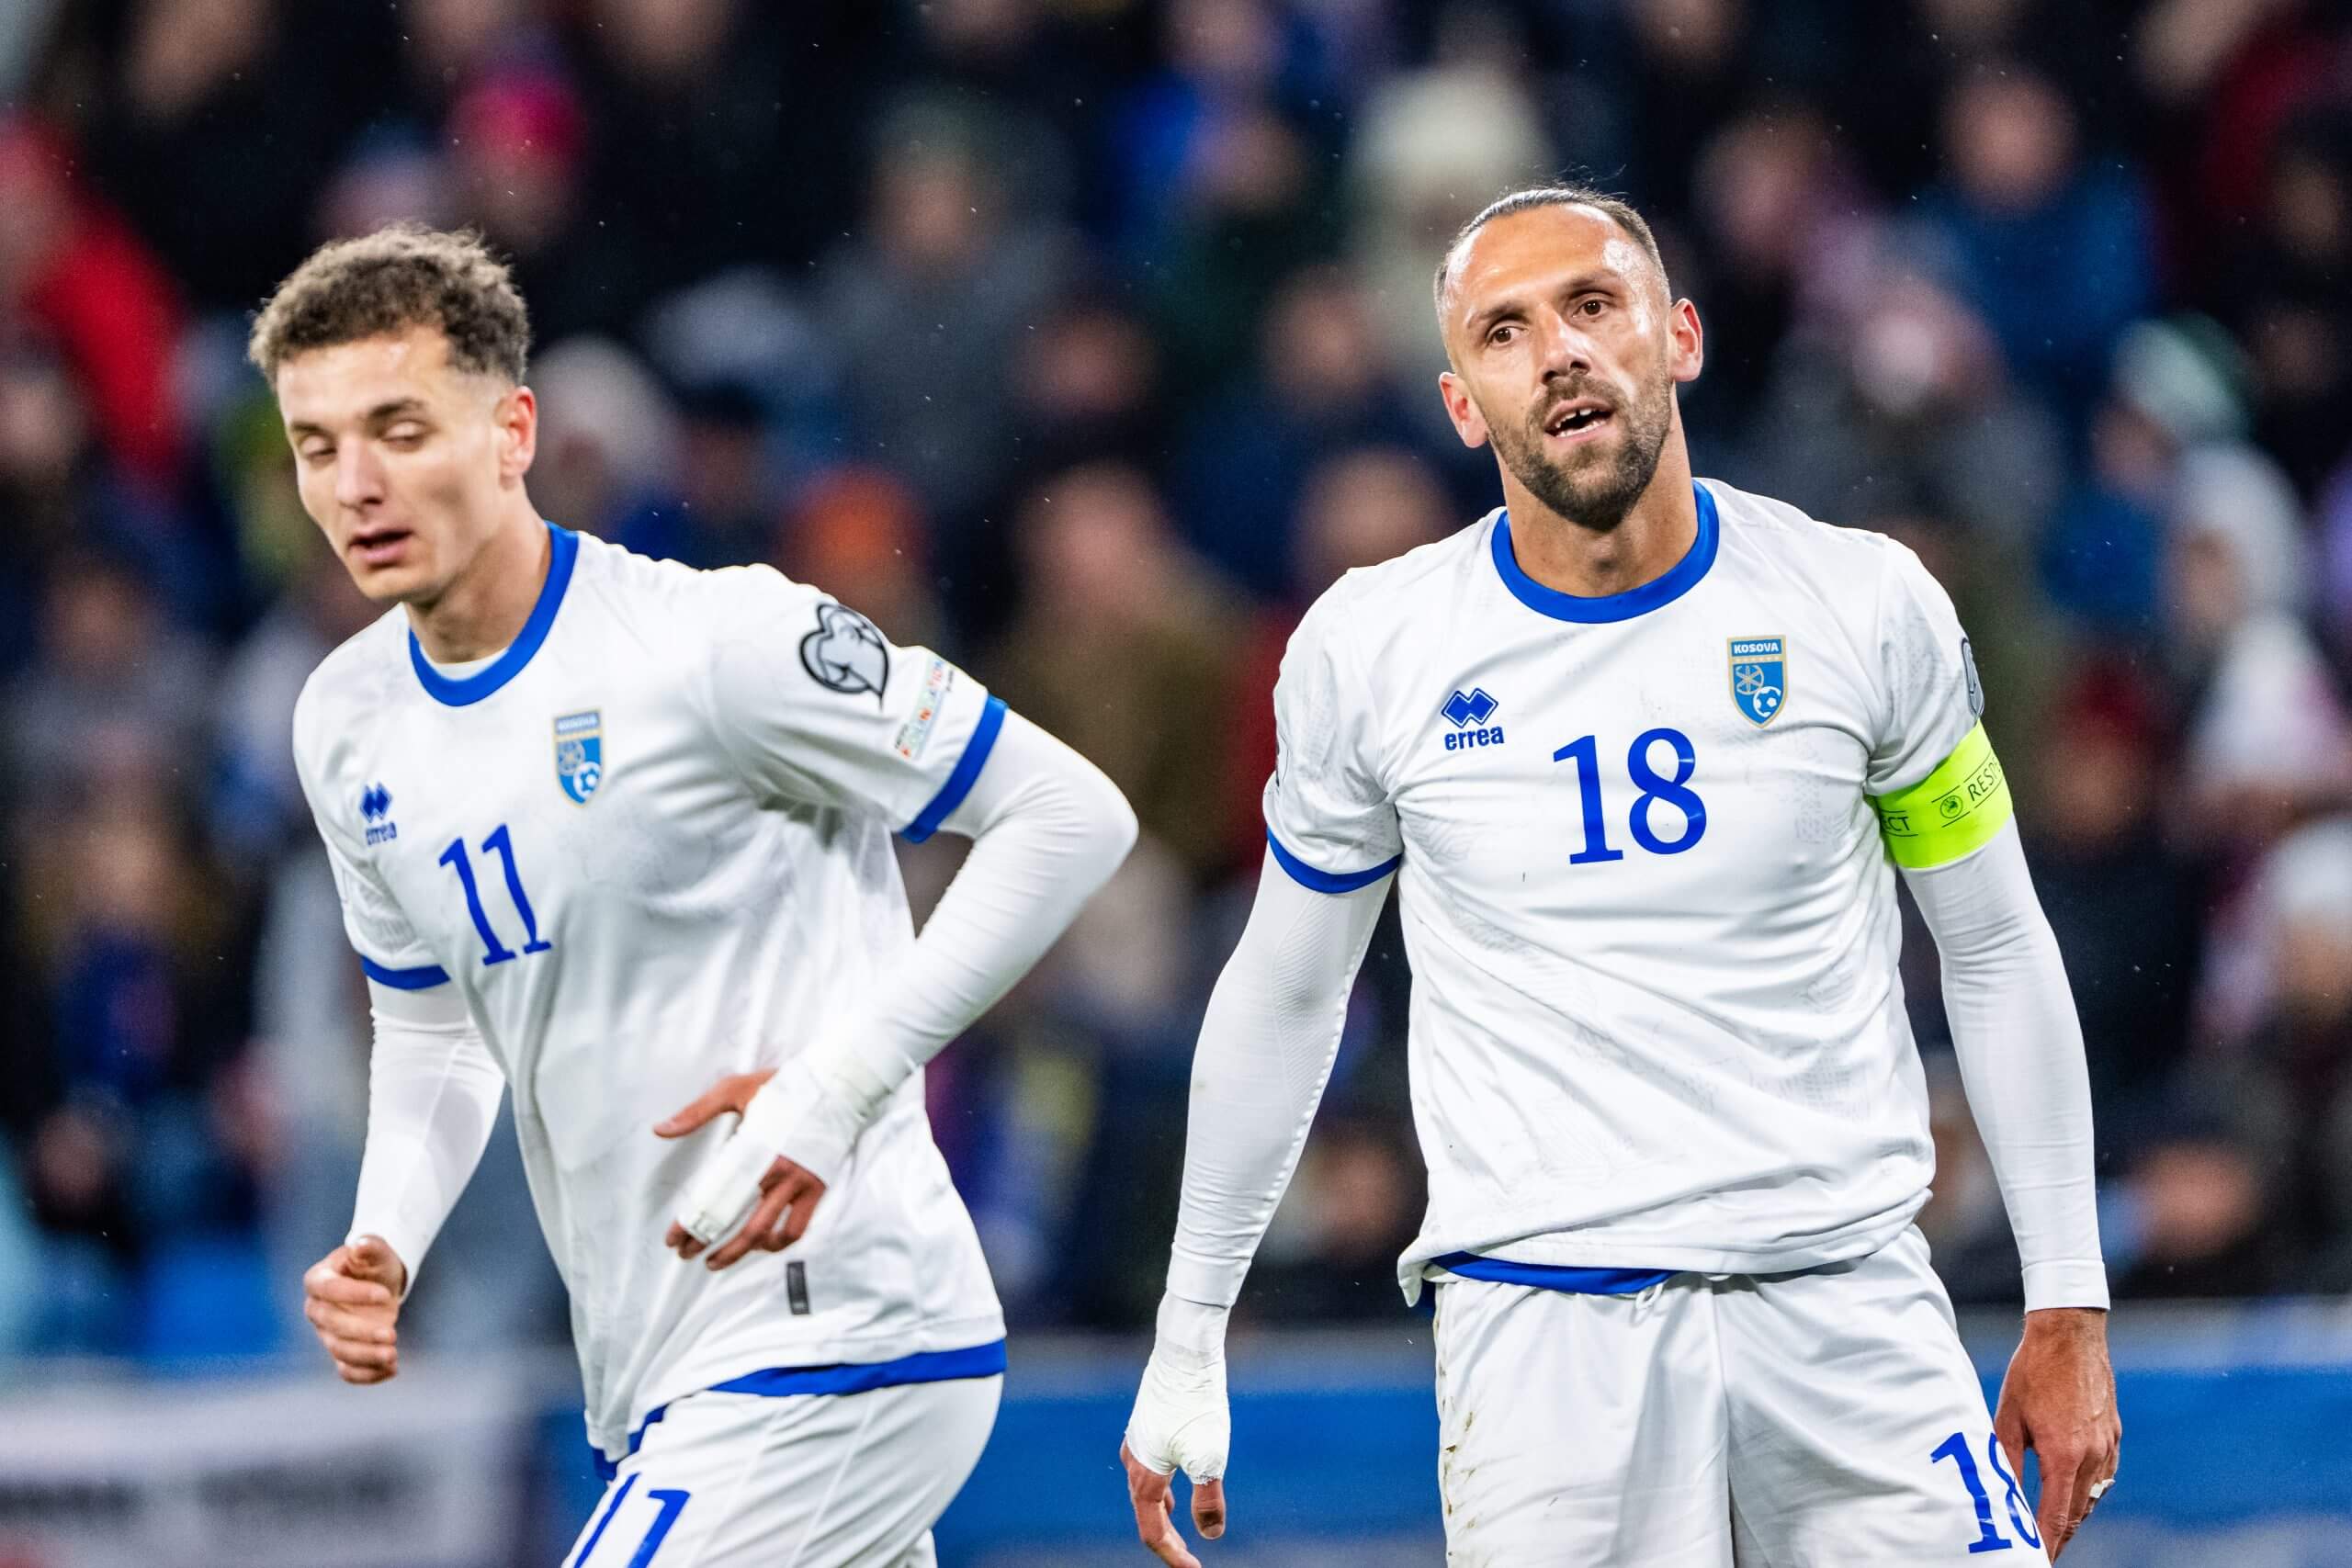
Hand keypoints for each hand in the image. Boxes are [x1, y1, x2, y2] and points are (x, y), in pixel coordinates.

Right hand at [303, 1236, 406, 1384]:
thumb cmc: (373, 1264)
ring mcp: (326, 1334)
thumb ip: (370, 1247)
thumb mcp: (376, 1251)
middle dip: (361, 1332)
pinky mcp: (341, 1351)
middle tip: (392, 1334)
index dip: (354, 1295)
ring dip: (365, 1357)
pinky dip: (367, 1375)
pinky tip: (392, 1370)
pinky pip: (347, 1370)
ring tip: (393, 1355)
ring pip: (339, 1350)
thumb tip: (361, 1245)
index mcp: (318, 1280)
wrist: (378, 1283)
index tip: (385, 1295)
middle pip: (331, 1325)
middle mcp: (316, 1309)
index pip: (329, 1289)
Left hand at [657, 1069, 828, 1270]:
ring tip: (718, 1260)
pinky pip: (797, 1228)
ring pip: (767, 1233)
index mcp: (753, 1149)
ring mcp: (799, 1183)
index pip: (714, 1197)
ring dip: (740, 1253)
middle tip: (686, 1254)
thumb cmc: (784, 1086)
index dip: (691, 1223)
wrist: (837, 1084)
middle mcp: (776, 1172)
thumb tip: (660, 1129)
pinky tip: (763, 1245)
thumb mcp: (735, 1089)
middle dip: (708, 1244)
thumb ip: (697, 1112)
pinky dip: (778, 1243)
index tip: (672, 1238)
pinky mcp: (816, 1188)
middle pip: (738, 1224)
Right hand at [1122, 1336, 1230, 1565]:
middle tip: (1188, 1555)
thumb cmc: (1197, 1403)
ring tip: (1176, 1524)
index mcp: (1144, 1475)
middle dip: (1166, 1538)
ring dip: (1161, 1512)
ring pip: (1145, 1487)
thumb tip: (1210, 1534)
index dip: (1172, 1555)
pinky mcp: (1147, 1423)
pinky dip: (1161, 1484)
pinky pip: (1149, 1466)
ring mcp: (1138, 1440)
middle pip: (1145, 1513)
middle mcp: (1133, 1460)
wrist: (1184, 1351)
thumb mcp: (1210, 1458)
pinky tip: (1176, 1475)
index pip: (1151, 1531)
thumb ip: (1208, 1500)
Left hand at [1993, 1307, 2120, 1559]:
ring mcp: (2107, 1446)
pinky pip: (2103, 1476)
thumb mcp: (2008, 1416)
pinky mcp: (2113, 1435)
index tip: (2035, 1557)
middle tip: (2041, 1550)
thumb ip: (2006, 1459)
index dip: (2045, 1543)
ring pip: (2092, 1497)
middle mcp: (2091, 1457)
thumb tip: (2001, 1494)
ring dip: (2073, 1515)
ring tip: (2053, 1527)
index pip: (2056, 1516)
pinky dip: (2087, 1492)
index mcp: (2063, 1455)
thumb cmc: (2033, 1371)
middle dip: (2059, 1536)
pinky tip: (2072, 1492)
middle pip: (2077, 1513)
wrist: (2070, 1334)